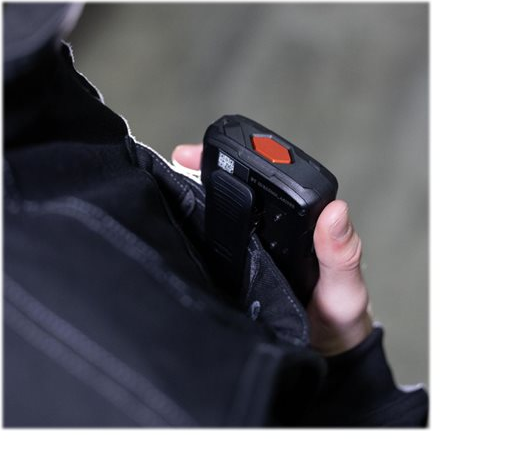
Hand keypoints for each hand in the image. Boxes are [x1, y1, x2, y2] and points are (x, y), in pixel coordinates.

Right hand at [172, 144, 372, 356]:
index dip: (235, 159)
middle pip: (233, 192)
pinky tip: (171, 235)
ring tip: (163, 195)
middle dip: (199, 174)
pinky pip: (210, 249)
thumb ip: (342, 252)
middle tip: (172, 166)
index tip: (203, 152)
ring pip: (217, 218)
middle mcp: (270, 227)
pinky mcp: (233, 271)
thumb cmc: (339, 315)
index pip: (264, 178)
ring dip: (190, 204)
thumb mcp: (343, 286)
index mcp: (298, 219)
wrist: (322, 353)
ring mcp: (249, 248)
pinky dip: (190, 238)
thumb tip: (336, 210)